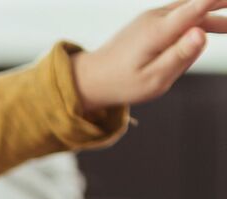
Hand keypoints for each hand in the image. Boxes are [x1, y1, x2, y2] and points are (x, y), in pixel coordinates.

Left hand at [74, 0, 224, 112]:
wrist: (91, 78)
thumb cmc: (122, 83)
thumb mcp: (153, 80)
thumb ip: (179, 57)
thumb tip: (201, 35)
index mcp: (157, 32)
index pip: (192, 9)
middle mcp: (155, 19)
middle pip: (195, 6)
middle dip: (218, 2)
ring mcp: (152, 18)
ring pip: (190, 11)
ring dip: (213, 15)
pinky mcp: (152, 23)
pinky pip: (181, 16)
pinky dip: (199, 19)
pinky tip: (214, 27)